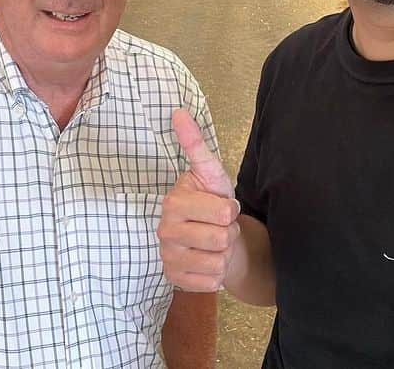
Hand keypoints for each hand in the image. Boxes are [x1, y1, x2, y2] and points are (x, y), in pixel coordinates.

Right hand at [157, 109, 240, 291]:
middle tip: (219, 225)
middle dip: (228, 232)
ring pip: (217, 262)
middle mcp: (164, 231)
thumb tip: (178, 112)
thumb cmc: (213, 202)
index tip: (221, 206)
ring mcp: (168, 257)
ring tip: (215, 243)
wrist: (216, 238)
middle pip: (220, 238)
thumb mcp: (211, 173)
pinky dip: (218, 274)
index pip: (221, 213)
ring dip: (224, 253)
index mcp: (172, 203)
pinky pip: (211, 282)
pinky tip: (209, 261)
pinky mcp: (175, 280)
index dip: (229, 210)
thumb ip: (195, 144)